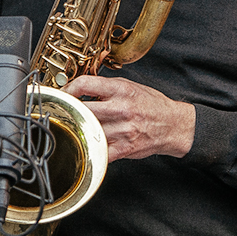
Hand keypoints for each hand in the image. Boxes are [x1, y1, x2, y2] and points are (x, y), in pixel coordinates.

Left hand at [65, 75, 194, 161]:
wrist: (173, 125)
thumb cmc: (152, 105)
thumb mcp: (131, 86)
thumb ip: (106, 88)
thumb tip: (80, 89)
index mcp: (121, 90)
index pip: (85, 84)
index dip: (68, 89)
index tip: (64, 94)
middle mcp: (121, 108)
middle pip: (82, 109)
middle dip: (69, 110)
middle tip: (63, 112)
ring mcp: (122, 130)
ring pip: (88, 130)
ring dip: (78, 129)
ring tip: (74, 126)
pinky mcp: (124, 148)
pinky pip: (99, 151)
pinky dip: (89, 149)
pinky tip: (86, 144)